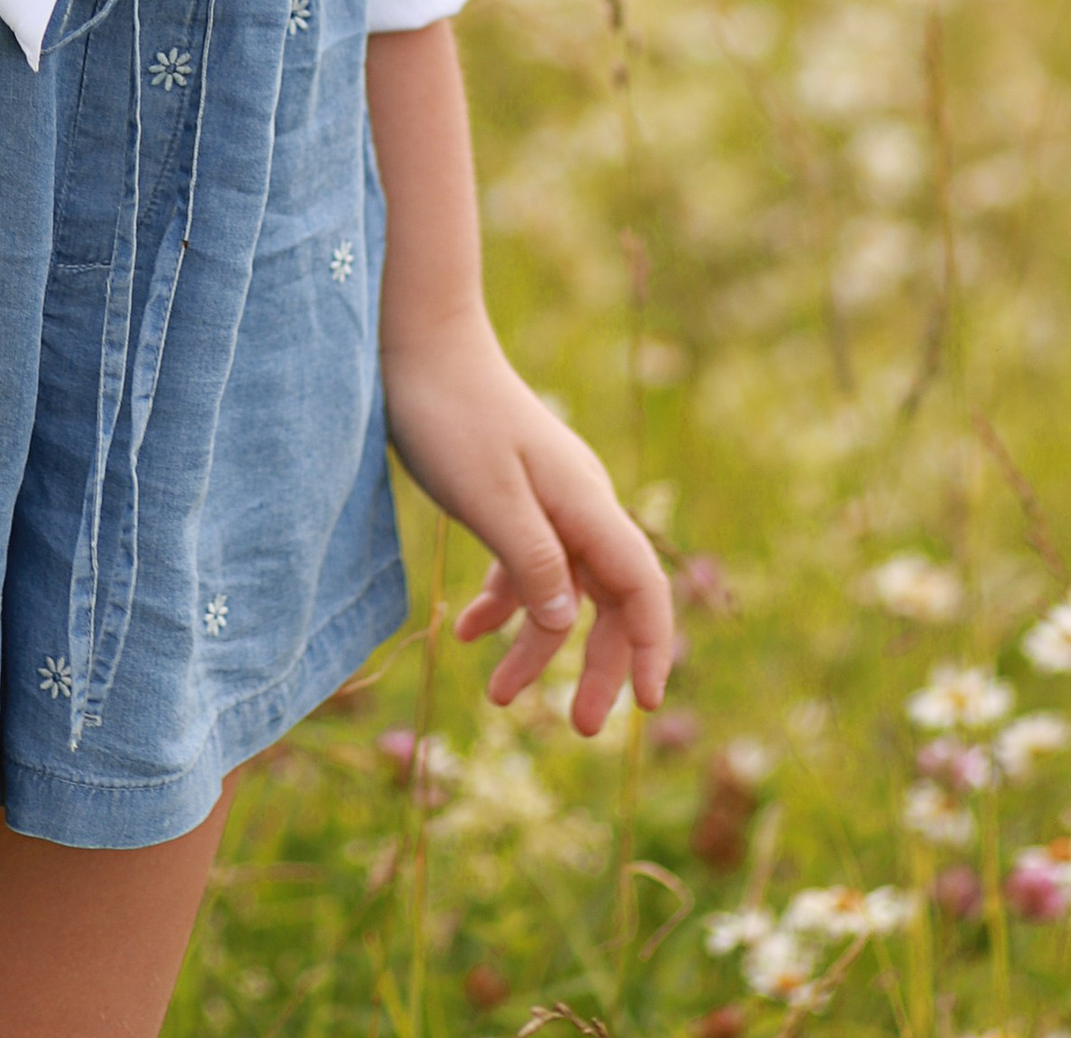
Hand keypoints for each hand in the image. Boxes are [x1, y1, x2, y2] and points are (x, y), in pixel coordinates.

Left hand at [382, 313, 674, 732]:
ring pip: (563, 589)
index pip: (641, 587)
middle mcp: (578, 503)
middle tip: (580, 729)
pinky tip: (470, 633)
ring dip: (540, 645)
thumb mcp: (488, 497)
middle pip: (609, 600)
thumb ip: (532, 562)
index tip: (647, 705)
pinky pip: (524, 564)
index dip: (652, 647)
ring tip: (499, 700)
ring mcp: (547, 499)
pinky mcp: (512, 494)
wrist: (418, 341)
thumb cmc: (451, 414)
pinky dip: (504, 603)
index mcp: (584, 503)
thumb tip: (570, 626)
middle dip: (598, 666)